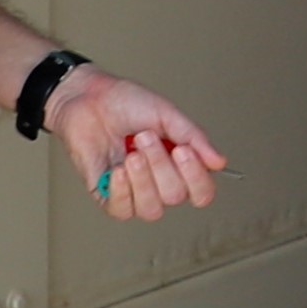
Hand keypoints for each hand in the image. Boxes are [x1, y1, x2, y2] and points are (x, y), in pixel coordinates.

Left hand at [46, 70, 229, 221]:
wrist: (88, 97)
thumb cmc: (125, 103)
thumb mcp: (166, 114)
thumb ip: (193, 137)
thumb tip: (218, 162)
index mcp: (179, 166)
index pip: (201, 193)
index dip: (196, 177)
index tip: (182, 150)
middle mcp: (159, 183)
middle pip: (175, 197)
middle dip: (160, 165)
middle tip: (145, 137)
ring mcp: (133, 191)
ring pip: (151, 209)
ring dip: (143, 179)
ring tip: (131, 152)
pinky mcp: (107, 194)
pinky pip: (121, 211)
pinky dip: (121, 191)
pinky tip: (117, 170)